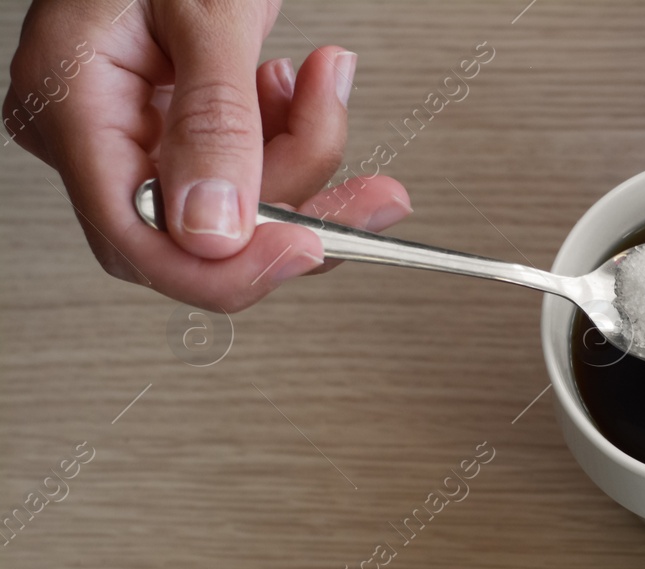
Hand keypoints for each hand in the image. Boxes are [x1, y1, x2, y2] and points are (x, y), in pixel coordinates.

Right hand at [4, 0, 410, 311]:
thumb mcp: (198, 8)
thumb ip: (213, 119)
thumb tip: (217, 231)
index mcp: (68, 108)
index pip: (141, 243)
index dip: (232, 267)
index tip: (312, 247)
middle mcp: (94, 132)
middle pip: (202, 236)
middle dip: (296, 208)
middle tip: (377, 195)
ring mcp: (133, 129)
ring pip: (240, 205)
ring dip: (305, 153)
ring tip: (326, 81)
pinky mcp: (177, 121)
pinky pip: (247, 167)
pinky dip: (290, 134)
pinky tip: (299, 86)